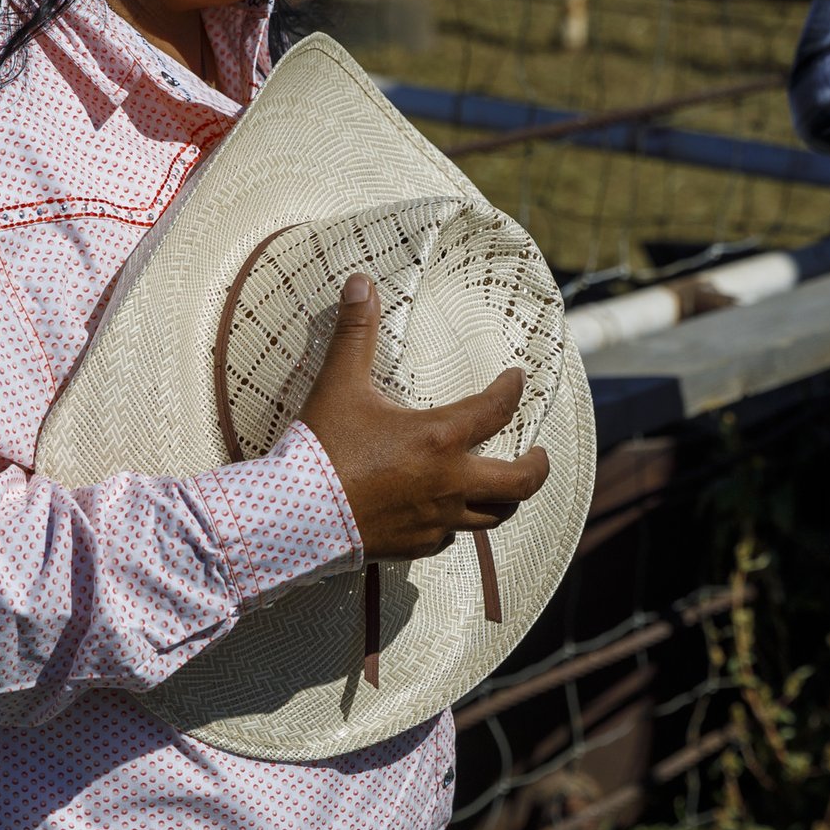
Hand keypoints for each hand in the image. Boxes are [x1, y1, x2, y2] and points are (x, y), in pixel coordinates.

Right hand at [296, 276, 551, 560]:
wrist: (291, 519)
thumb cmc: (321, 450)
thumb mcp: (339, 384)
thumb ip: (356, 333)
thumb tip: (360, 282)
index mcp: (440, 439)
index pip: (497, 409)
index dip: (513, 389)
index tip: (517, 379)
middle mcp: (450, 482)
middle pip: (519, 483)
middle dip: (537, 467)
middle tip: (539, 454)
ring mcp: (436, 519)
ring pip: (492, 516)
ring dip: (502, 499)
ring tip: (502, 485)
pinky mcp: (415, 547)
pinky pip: (450, 537)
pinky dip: (456, 522)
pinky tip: (445, 513)